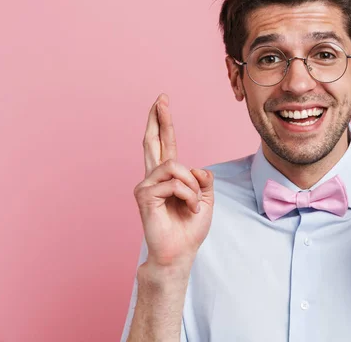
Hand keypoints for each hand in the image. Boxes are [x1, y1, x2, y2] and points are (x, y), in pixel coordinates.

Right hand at [133, 93, 213, 269]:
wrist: (180, 252)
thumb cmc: (190, 228)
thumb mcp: (206, 199)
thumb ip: (203, 179)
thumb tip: (196, 168)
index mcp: (169, 177)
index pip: (164, 144)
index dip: (163, 123)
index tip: (162, 102)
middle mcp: (154, 177)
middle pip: (153, 142)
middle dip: (158, 119)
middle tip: (161, 98)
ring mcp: (146, 185)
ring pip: (174, 165)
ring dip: (192, 186)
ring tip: (193, 204)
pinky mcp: (144, 195)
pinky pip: (173, 182)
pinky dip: (188, 195)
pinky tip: (188, 208)